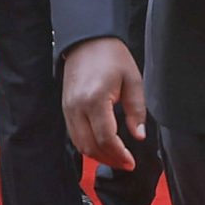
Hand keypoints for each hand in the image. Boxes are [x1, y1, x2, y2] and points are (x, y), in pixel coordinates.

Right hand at [62, 36, 146, 171]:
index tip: (131, 162)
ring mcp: (68, 109)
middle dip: (109, 160)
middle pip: (90, 146)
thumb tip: (139, 136)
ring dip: (98, 156)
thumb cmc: (112, 56)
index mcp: (95, 99)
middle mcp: (77, 107)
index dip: (119, 155)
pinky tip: (102, 146)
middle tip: (126, 164)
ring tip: (116, 158)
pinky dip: (88, 145)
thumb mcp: (132, 80)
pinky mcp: (65, 108)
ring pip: (80, 144)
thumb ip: (136, 111)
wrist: (88, 40)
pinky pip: (74, 135)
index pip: (105, 138)